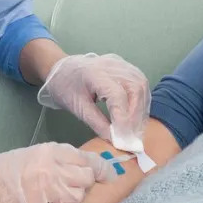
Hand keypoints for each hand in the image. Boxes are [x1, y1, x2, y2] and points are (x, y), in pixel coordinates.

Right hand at [0, 142, 117, 202]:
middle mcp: (51, 169)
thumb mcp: (40, 152)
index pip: (88, 159)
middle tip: (76, 184)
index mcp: (52, 151)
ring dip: (75, 198)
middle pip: (87, 179)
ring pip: (78, 198)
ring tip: (63, 195)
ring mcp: (45, 190)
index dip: (103, 168)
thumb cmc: (14, 165)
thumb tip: (93, 164)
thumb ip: (65, 156)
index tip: (109, 174)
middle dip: (86, 183)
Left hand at [36, 53, 150, 148]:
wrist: (61, 69)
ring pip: (141, 84)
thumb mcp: (77, 108)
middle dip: (136, 114)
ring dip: (141, 108)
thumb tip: (114, 139)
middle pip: (135, 87)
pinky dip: (141, 100)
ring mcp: (120, 63)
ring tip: (136, 128)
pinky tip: (136, 114)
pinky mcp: (124, 66)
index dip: (123, 117)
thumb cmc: (65, 87)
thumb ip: (97, 123)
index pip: (118, 95)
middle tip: (132, 134)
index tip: (123, 137)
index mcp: (95, 74)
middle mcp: (112, 65)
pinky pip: (140, 82)